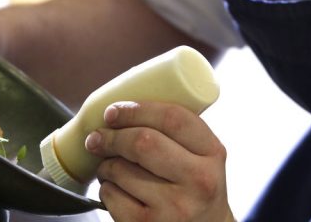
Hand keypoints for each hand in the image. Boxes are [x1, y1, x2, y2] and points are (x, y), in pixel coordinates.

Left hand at [85, 101, 234, 221]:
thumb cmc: (197, 189)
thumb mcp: (203, 158)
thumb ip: (180, 132)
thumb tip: (127, 104)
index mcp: (213, 154)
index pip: (173, 118)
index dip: (136, 109)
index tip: (112, 111)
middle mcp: (199, 181)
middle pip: (143, 142)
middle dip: (112, 136)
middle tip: (97, 137)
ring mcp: (175, 208)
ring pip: (121, 170)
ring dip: (106, 164)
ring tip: (110, 166)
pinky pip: (112, 196)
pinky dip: (106, 188)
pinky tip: (115, 189)